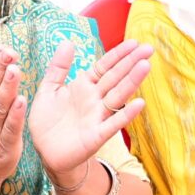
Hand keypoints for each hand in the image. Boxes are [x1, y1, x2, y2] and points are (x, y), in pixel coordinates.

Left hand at [27, 39, 150, 179]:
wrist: (44, 152)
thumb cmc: (47, 121)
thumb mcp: (48, 89)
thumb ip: (58, 67)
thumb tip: (68, 42)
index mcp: (84, 86)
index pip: (105, 66)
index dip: (118, 55)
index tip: (134, 42)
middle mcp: (94, 99)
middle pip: (116, 77)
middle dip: (131, 63)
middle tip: (149, 48)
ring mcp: (97, 117)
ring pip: (118, 96)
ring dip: (132, 82)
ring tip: (145, 66)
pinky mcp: (96, 135)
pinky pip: (113, 124)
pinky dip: (126, 114)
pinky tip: (139, 103)